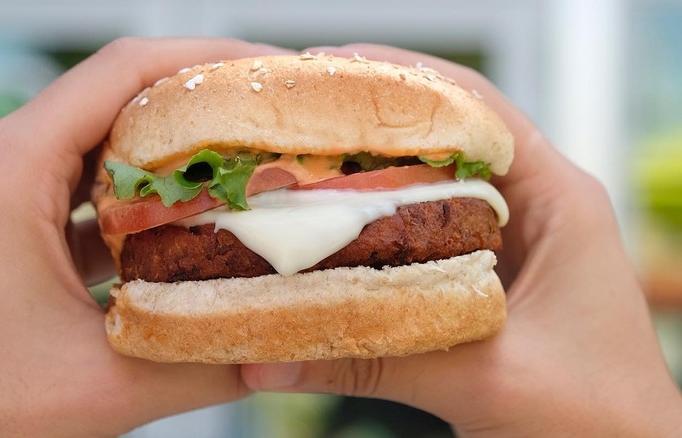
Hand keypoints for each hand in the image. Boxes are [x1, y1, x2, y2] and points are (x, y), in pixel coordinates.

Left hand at [0, 38, 290, 436]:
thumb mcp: (105, 386)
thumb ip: (205, 362)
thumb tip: (282, 346)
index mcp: (10, 171)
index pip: (123, 72)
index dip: (208, 60)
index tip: (271, 72)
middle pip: (115, 95)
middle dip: (199, 101)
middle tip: (269, 116)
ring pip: (99, 138)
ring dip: (170, 147)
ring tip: (241, 159)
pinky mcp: (3, 219)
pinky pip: (80, 182)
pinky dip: (138, 191)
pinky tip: (185, 217)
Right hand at [242, 44, 681, 435]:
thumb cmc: (598, 421)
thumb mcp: (488, 379)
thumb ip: (375, 359)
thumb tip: (262, 356)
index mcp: (559, 200)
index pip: (476, 109)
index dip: (401, 80)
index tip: (329, 71)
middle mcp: (532, 209)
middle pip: (440, 142)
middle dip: (366, 126)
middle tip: (291, 118)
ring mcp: (504, 246)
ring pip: (422, 192)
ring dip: (362, 181)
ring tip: (292, 167)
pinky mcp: (477, 283)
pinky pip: (413, 243)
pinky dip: (367, 235)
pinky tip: (319, 238)